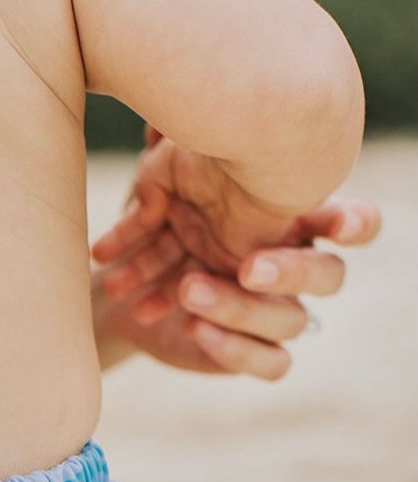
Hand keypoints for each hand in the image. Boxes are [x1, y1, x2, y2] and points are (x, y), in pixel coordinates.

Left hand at [92, 128, 381, 379]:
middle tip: (247, 268)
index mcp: (293, 221)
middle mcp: (295, 268)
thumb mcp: (162, 180)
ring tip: (186, 288)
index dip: (356, 224)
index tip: (339, 223)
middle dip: (291, 271)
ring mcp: (277, 312)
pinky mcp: (252, 349)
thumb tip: (158, 118)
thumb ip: (175, 148)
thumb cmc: (161, 215)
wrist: (127, 280)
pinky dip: (231, 348)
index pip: (352, 222)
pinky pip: (269, 363)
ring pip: (291, 321)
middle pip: (329, 277)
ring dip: (237, 307)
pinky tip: (190, 327)